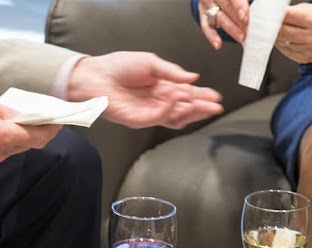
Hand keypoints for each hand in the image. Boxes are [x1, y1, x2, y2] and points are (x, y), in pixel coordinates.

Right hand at [0, 95, 60, 169]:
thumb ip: (5, 111)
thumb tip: (21, 116)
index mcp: (1, 138)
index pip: (37, 137)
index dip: (51, 129)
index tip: (60, 121)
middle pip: (27, 144)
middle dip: (36, 131)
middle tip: (42, 117)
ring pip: (13, 148)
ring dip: (17, 135)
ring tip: (15, 119)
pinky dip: (3, 141)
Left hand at [68, 53, 222, 128]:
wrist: (96, 75)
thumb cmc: (118, 67)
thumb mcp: (151, 62)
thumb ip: (172, 71)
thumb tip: (193, 77)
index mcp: (162, 88)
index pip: (186, 95)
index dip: (201, 96)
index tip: (215, 96)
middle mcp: (157, 103)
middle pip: (184, 110)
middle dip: (201, 107)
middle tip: (215, 105)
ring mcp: (149, 113)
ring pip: (175, 118)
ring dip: (190, 112)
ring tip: (203, 105)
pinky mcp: (138, 120)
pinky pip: (158, 117)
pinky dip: (170, 109)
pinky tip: (177, 99)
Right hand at [198, 0, 249, 49]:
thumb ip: (243, 0)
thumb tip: (257, 7)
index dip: (239, 6)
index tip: (245, 15)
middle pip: (227, 7)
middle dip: (238, 20)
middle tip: (247, 29)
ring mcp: (208, 4)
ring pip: (219, 18)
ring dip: (231, 29)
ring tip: (241, 37)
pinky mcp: (204, 15)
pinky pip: (206, 27)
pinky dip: (212, 37)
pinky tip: (218, 44)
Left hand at [275, 3, 311, 63]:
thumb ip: (297, 11)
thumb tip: (279, 14)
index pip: (287, 17)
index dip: (275, 15)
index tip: (269, 13)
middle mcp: (311, 37)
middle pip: (281, 31)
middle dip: (272, 26)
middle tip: (267, 22)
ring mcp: (307, 50)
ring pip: (281, 42)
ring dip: (275, 35)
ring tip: (275, 29)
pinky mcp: (303, 58)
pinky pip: (285, 51)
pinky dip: (281, 44)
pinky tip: (283, 38)